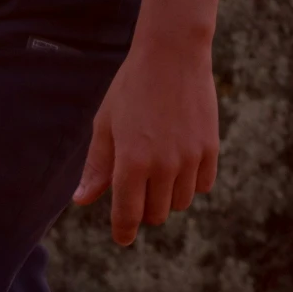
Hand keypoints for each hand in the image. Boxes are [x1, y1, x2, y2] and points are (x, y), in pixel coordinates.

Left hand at [71, 35, 219, 244]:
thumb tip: (81, 201)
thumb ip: (97, 167)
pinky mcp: (210, 150)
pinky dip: (191, 181)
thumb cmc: (131, 88)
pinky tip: (180, 159)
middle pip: (155, 214)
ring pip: (179, 202)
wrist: (172, 55)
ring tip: (158, 165)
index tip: (122, 236)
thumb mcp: (106, 124)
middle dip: (144, 208)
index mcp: (131, 162)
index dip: (123, 231)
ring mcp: (189, 159)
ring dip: (167, 194)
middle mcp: (162, 166)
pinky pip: (202, 186)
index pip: (128, 215)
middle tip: (137, 184)